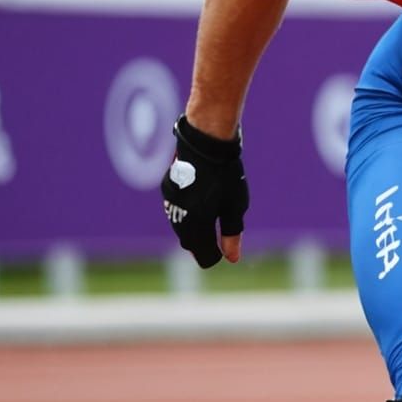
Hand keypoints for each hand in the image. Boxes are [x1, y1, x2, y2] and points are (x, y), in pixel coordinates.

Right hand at [161, 114, 248, 267]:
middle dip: (202, 246)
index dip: (214, 256)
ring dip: (193, 231)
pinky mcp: (167, 190)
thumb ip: (231, 234)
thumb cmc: (225, 176)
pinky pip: (175, 212)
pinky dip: (186, 216)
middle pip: (189, 244)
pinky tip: (198, 207)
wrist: (205, 144)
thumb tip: (231, 258)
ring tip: (208, 224)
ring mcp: (170, 203)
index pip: (203, 255)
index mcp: (197, 225)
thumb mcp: (234, 207)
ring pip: (180, 229)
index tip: (223, 251)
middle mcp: (179, 217)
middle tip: (216, 243)